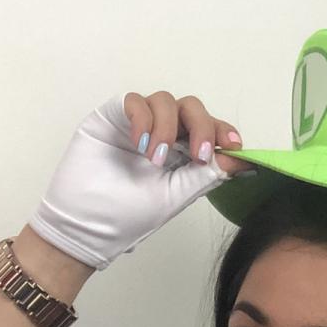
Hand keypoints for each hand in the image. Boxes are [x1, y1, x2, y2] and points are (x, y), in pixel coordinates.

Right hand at [28, 90, 253, 271]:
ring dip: (166, 128)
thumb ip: (206, 175)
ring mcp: (137, 123)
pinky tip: (139, 144)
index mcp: (180, 153)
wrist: (84, 225)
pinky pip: (134, 101)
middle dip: (201, 127)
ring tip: (154, 160)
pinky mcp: (112, 117)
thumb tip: (242, 160)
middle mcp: (162, 134)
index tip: (234, 146)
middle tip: (198, 155)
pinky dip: (142, 119)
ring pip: (165, 100)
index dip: (222, 131)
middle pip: (191, 108)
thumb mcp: (175, 197)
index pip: (208, 130)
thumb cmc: (125, 217)